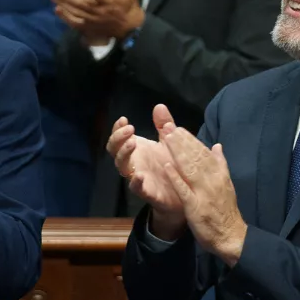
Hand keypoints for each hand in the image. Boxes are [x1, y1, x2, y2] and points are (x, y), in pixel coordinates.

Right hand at [106, 105, 184, 237]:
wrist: (185, 194)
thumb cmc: (173, 167)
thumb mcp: (170, 143)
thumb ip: (164, 125)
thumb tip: (159, 106)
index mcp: (137, 151)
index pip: (118, 139)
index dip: (116, 129)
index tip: (123, 119)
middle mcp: (133, 164)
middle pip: (114, 151)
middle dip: (118, 138)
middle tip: (129, 130)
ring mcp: (138, 178)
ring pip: (122, 168)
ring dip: (124, 154)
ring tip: (132, 143)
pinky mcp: (148, 192)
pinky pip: (137, 188)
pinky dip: (136, 182)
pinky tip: (139, 174)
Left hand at [162, 125, 247, 266]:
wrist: (231, 235)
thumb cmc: (225, 210)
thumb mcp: (226, 184)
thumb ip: (220, 164)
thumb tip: (217, 146)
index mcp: (218, 173)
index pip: (202, 152)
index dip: (189, 139)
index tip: (178, 127)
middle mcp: (212, 179)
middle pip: (195, 156)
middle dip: (181, 140)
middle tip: (168, 126)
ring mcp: (204, 192)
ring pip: (189, 168)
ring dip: (178, 152)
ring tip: (166, 138)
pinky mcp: (195, 205)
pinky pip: (184, 189)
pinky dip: (176, 177)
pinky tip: (167, 166)